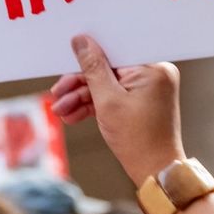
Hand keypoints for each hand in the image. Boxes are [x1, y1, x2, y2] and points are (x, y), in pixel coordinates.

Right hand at [50, 35, 185, 185]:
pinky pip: (115, 96)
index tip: (69, 58)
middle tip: (58, 93)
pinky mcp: (142, 101)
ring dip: (82, 97)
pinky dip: (95, 105)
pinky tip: (72, 115)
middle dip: (80, 83)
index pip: (116, 50)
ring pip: (108, 84)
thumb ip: (93, 68)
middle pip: (109, 68)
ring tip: (60, 111)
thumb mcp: (107, 101)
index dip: (90, 54)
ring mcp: (149, 88)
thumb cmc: (139, 140)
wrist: (156, 172)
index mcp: (154, 67)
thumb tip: (82, 41)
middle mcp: (155, 73)